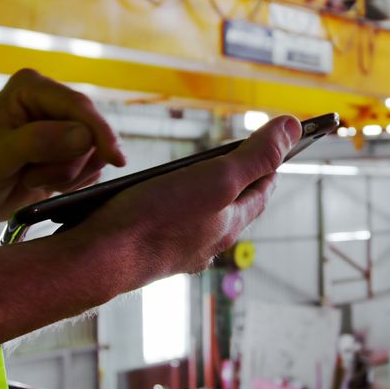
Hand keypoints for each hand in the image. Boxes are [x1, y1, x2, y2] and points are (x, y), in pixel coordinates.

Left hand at [0, 69, 125, 220]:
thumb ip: (37, 142)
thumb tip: (83, 136)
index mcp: (31, 88)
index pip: (79, 106)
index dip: (98, 132)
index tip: (114, 159)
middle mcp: (52, 101)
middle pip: (91, 132)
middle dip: (69, 163)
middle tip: (34, 178)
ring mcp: (63, 125)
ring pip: (94, 153)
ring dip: (68, 176)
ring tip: (34, 180)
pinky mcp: (71, 149)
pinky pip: (92, 168)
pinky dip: (72, 183)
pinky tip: (45, 184)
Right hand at [65, 115, 300, 293]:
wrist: (96, 261)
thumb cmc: (156, 219)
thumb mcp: (217, 178)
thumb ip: (257, 155)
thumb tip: (293, 127)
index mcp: (229, 225)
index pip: (262, 191)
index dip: (271, 165)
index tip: (276, 148)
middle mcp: (207, 242)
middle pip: (233, 206)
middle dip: (239, 179)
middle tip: (240, 157)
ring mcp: (177, 249)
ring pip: (201, 217)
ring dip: (204, 193)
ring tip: (198, 173)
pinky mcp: (148, 251)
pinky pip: (170, 224)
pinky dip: (172, 207)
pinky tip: (155, 199)